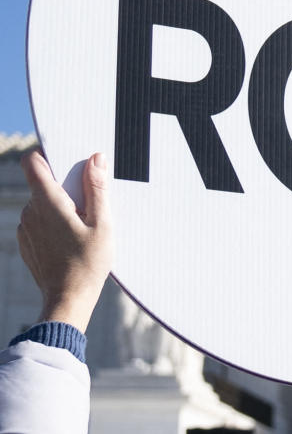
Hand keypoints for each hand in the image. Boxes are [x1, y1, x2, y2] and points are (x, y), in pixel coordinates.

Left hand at [17, 151, 113, 332]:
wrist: (68, 300)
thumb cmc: (88, 263)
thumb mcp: (103, 223)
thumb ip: (98, 188)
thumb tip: (95, 158)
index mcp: (48, 204)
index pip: (34, 164)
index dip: (48, 154)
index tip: (68, 158)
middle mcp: (30, 213)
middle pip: (43, 184)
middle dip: (66, 185)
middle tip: (90, 202)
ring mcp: (26, 229)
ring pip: (42, 203)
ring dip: (61, 205)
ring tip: (84, 224)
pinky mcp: (27, 243)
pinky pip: (39, 221)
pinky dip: (54, 222)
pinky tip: (73, 238)